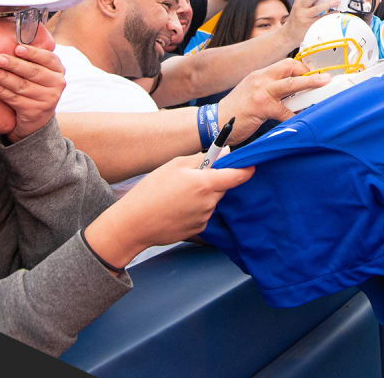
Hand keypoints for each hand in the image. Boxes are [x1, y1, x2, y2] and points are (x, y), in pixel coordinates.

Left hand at [0, 43, 66, 141]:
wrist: (36, 118)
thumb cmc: (33, 86)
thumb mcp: (39, 71)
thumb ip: (31, 58)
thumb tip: (13, 36)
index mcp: (58, 69)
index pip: (47, 58)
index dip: (32, 52)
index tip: (16, 48)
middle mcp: (57, 84)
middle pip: (33, 72)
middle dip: (13, 64)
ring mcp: (48, 99)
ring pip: (22, 85)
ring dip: (3, 77)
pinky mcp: (36, 112)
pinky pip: (15, 99)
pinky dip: (1, 91)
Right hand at [84, 154, 254, 267]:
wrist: (134, 224)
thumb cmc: (152, 190)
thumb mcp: (175, 165)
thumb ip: (203, 158)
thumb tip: (225, 153)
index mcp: (206, 183)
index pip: (238, 175)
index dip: (246, 168)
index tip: (249, 164)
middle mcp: (209, 202)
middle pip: (222, 187)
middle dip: (213, 180)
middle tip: (191, 177)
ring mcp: (204, 218)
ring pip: (211, 200)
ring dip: (202, 195)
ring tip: (177, 194)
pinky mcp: (198, 230)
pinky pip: (202, 214)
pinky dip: (194, 209)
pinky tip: (175, 208)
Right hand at [217, 59, 329, 143]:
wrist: (213, 122)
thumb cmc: (235, 111)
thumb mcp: (252, 93)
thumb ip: (269, 90)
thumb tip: (292, 94)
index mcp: (259, 75)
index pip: (285, 64)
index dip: (302, 69)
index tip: (314, 76)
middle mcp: (260, 79)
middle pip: (290, 68)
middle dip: (310, 73)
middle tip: (326, 78)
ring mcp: (261, 92)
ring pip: (291, 85)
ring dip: (310, 85)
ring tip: (323, 87)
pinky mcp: (261, 107)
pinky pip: (285, 111)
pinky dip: (296, 116)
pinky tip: (304, 120)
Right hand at [285, 0, 339, 40]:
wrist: (288, 35)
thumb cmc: (296, 20)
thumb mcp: (298, 8)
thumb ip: (306, 0)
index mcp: (298, 2)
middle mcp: (300, 8)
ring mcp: (304, 17)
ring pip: (317, 8)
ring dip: (328, 4)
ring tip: (337, 0)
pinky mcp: (309, 25)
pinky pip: (321, 19)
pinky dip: (329, 15)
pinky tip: (336, 12)